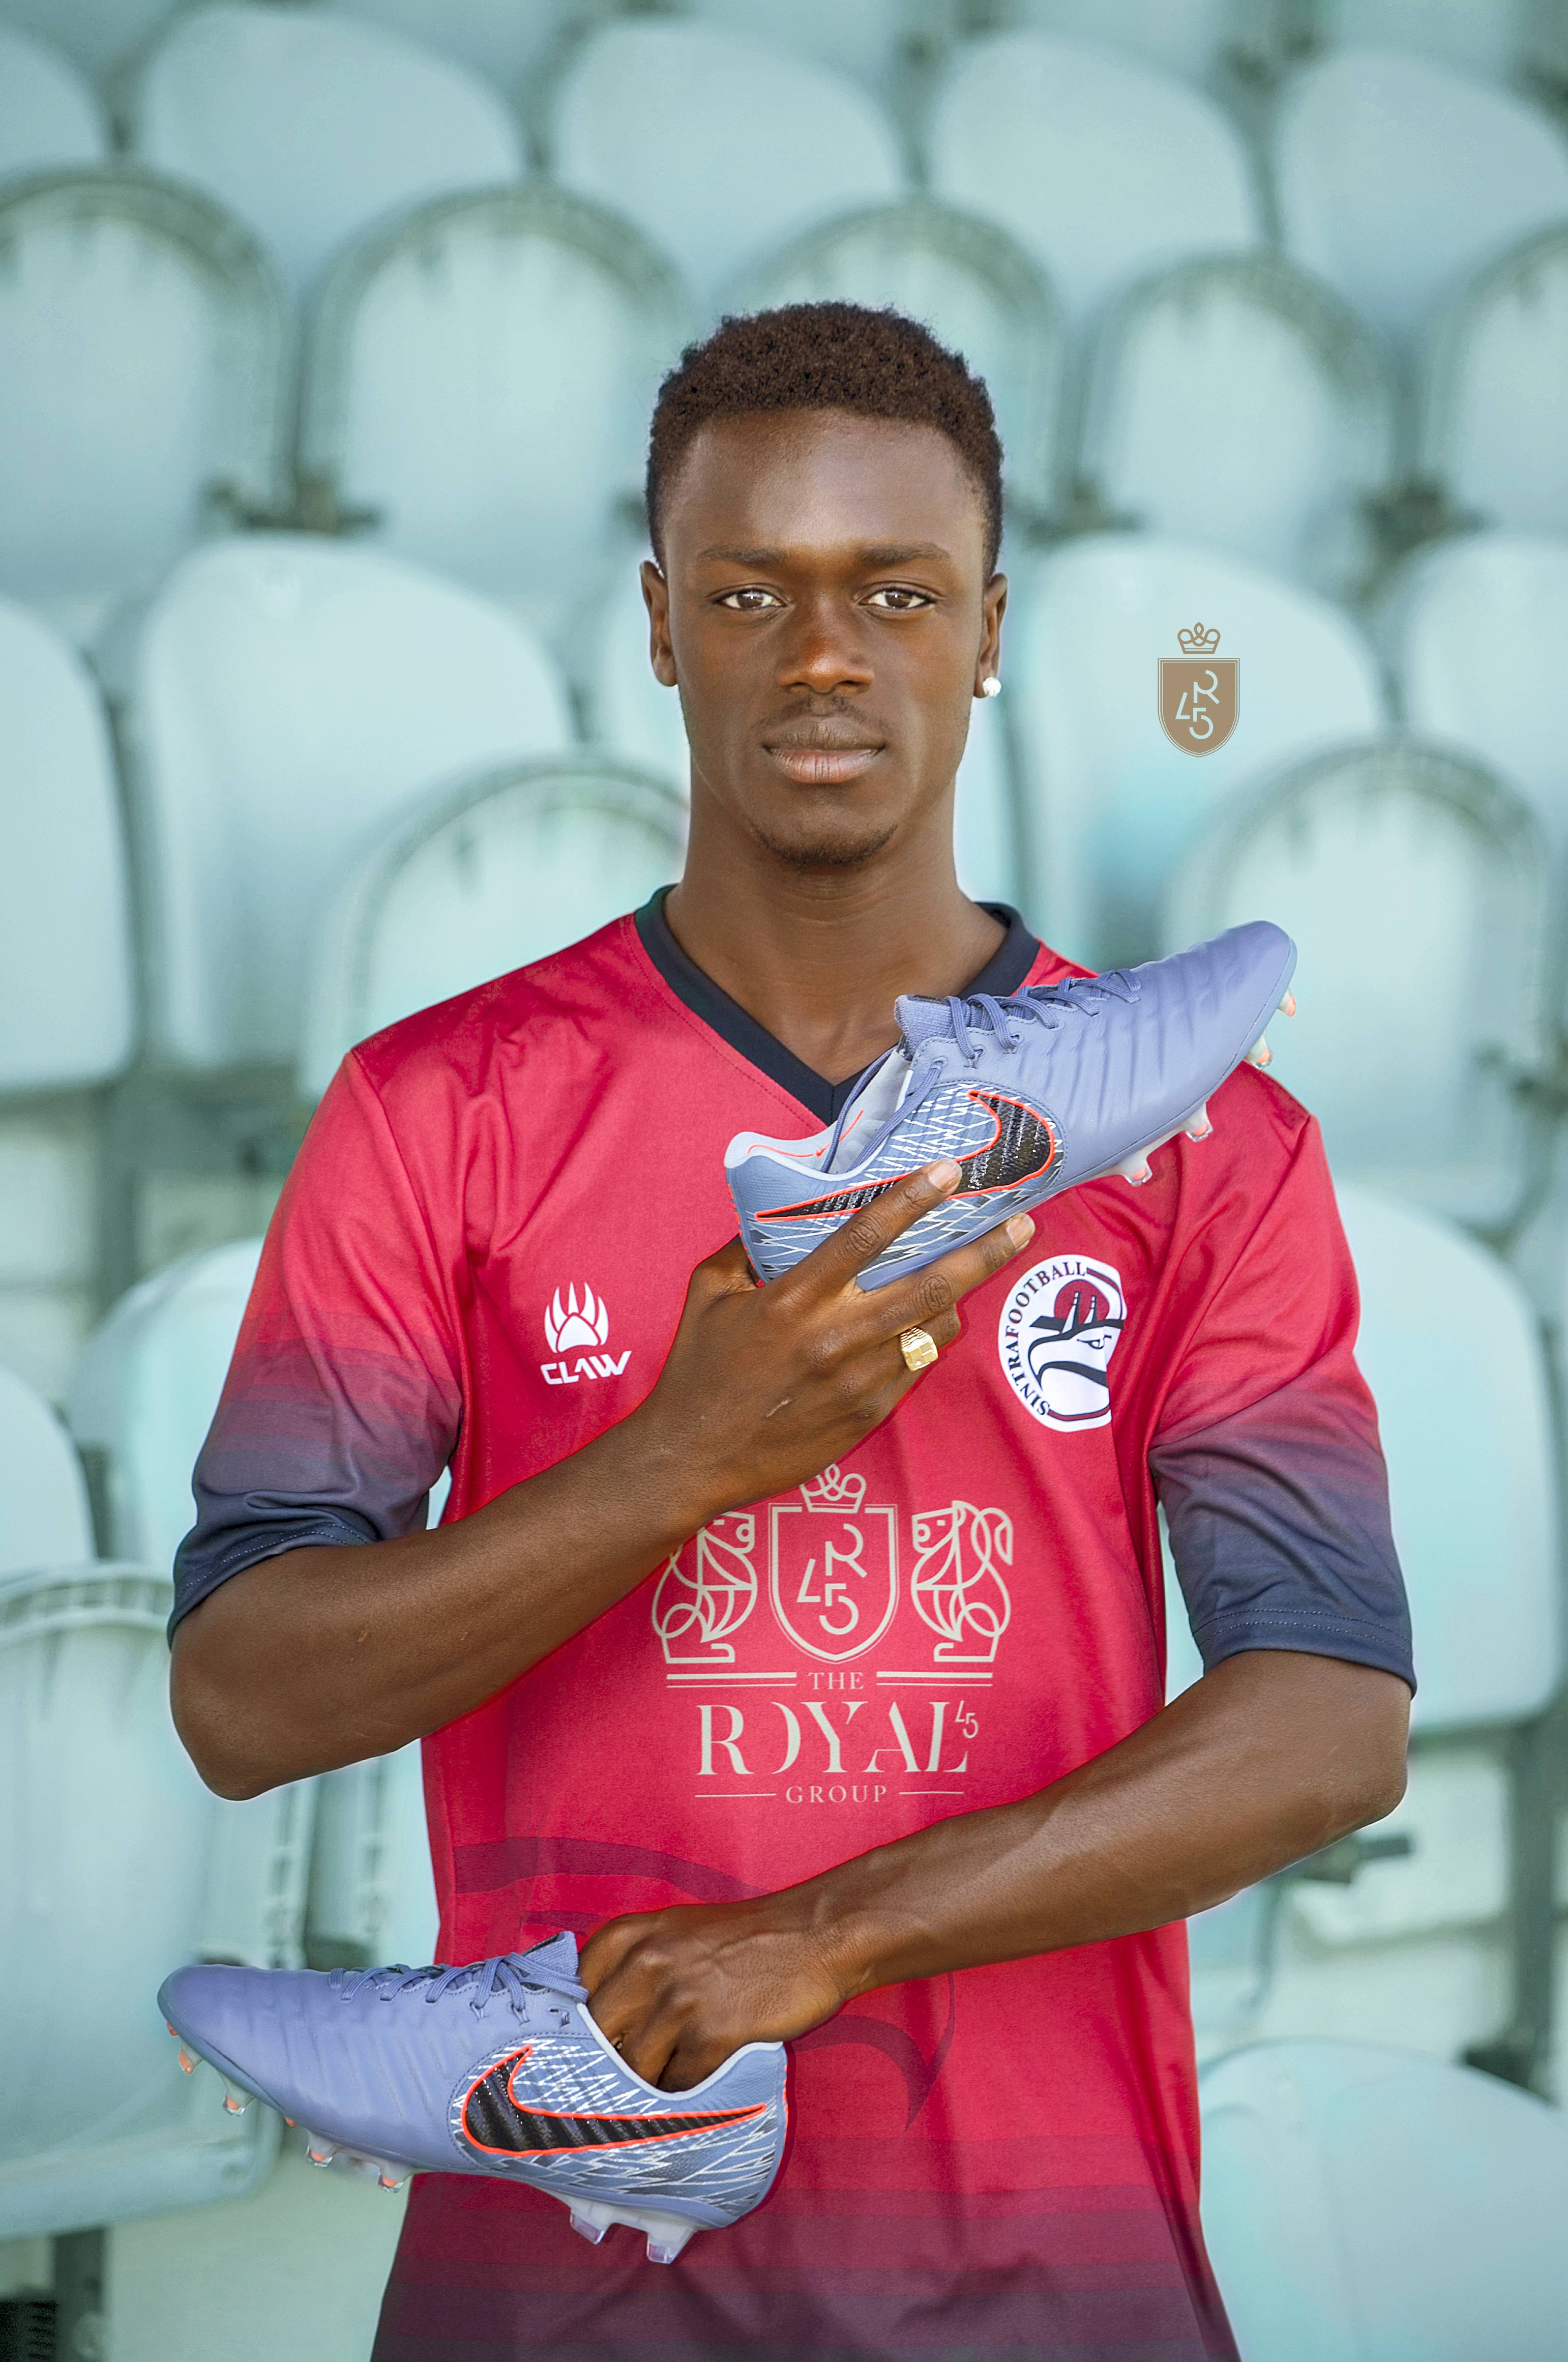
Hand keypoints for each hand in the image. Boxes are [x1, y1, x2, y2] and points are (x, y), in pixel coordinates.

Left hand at [579, 1896, 852, 2090]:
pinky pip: (677, 2085)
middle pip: (595, 2041)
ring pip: (633, 2070)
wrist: (813, 1935)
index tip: (568, 2058)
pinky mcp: (713, 2034)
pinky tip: (695, 2085)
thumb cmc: (740, 1941)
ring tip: (652, 2096)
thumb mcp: (672, 1935)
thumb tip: (585, 2030)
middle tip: (604, 2093)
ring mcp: (679, 2000)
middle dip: (599, 2071)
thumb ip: (628, 1970)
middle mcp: (646, 1963)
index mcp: (628, 1935)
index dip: (567, 2034)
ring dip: (642, 2089)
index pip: (569, 1997)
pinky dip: (682, 2095)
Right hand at [634, 1159, 1033, 1529]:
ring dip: (958, 1299)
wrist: (692, 1459)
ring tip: (971, 1275)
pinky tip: (927, 1327)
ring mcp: (857, 1380)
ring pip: (935, 1330)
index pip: (866, 1237)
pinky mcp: (867, 1414)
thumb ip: (743, 1248)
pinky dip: (925, 1342)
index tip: (951, 1171)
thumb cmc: (696, 1371)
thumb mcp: (707, 1294)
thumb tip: (776, 1213)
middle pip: (929, 1286)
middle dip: (984, 1252)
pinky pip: (915, 1368)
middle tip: (1023, 1226)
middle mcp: (834, 1337)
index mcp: (793, 1299)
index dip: (914, 1199)